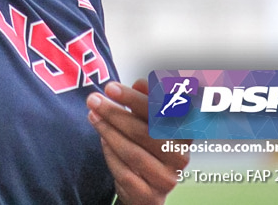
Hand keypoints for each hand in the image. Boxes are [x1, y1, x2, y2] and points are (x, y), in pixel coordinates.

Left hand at [87, 79, 189, 204]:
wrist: (145, 189)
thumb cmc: (145, 144)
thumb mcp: (149, 120)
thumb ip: (146, 102)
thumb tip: (140, 84)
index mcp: (185, 134)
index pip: (166, 113)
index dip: (140, 99)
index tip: (113, 87)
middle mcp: (180, 157)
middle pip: (146, 132)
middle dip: (116, 113)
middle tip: (94, 99)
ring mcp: (166, 179)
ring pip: (133, 153)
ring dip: (108, 131)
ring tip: (92, 114)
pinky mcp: (149, 196)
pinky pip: (124, 172)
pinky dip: (110, 154)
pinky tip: (101, 139)